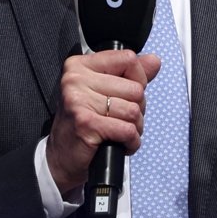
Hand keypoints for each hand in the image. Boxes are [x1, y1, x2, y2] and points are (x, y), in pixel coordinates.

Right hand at [46, 49, 160, 195]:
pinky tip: (120, 144)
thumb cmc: (84, 123)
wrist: (61, 158)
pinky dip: (132, 141)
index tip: (126, 95)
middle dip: (137, 109)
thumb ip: (130, 75)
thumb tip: (154, 61)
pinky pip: (127, 130)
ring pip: (134, 110)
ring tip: (118, 132)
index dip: (138, 80)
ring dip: (135, 128)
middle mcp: (75, 79)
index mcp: (80, 65)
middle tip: (119, 119)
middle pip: (135, 88)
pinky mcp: (86, 124)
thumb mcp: (105, 92)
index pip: (128, 59)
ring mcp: (79, 101)